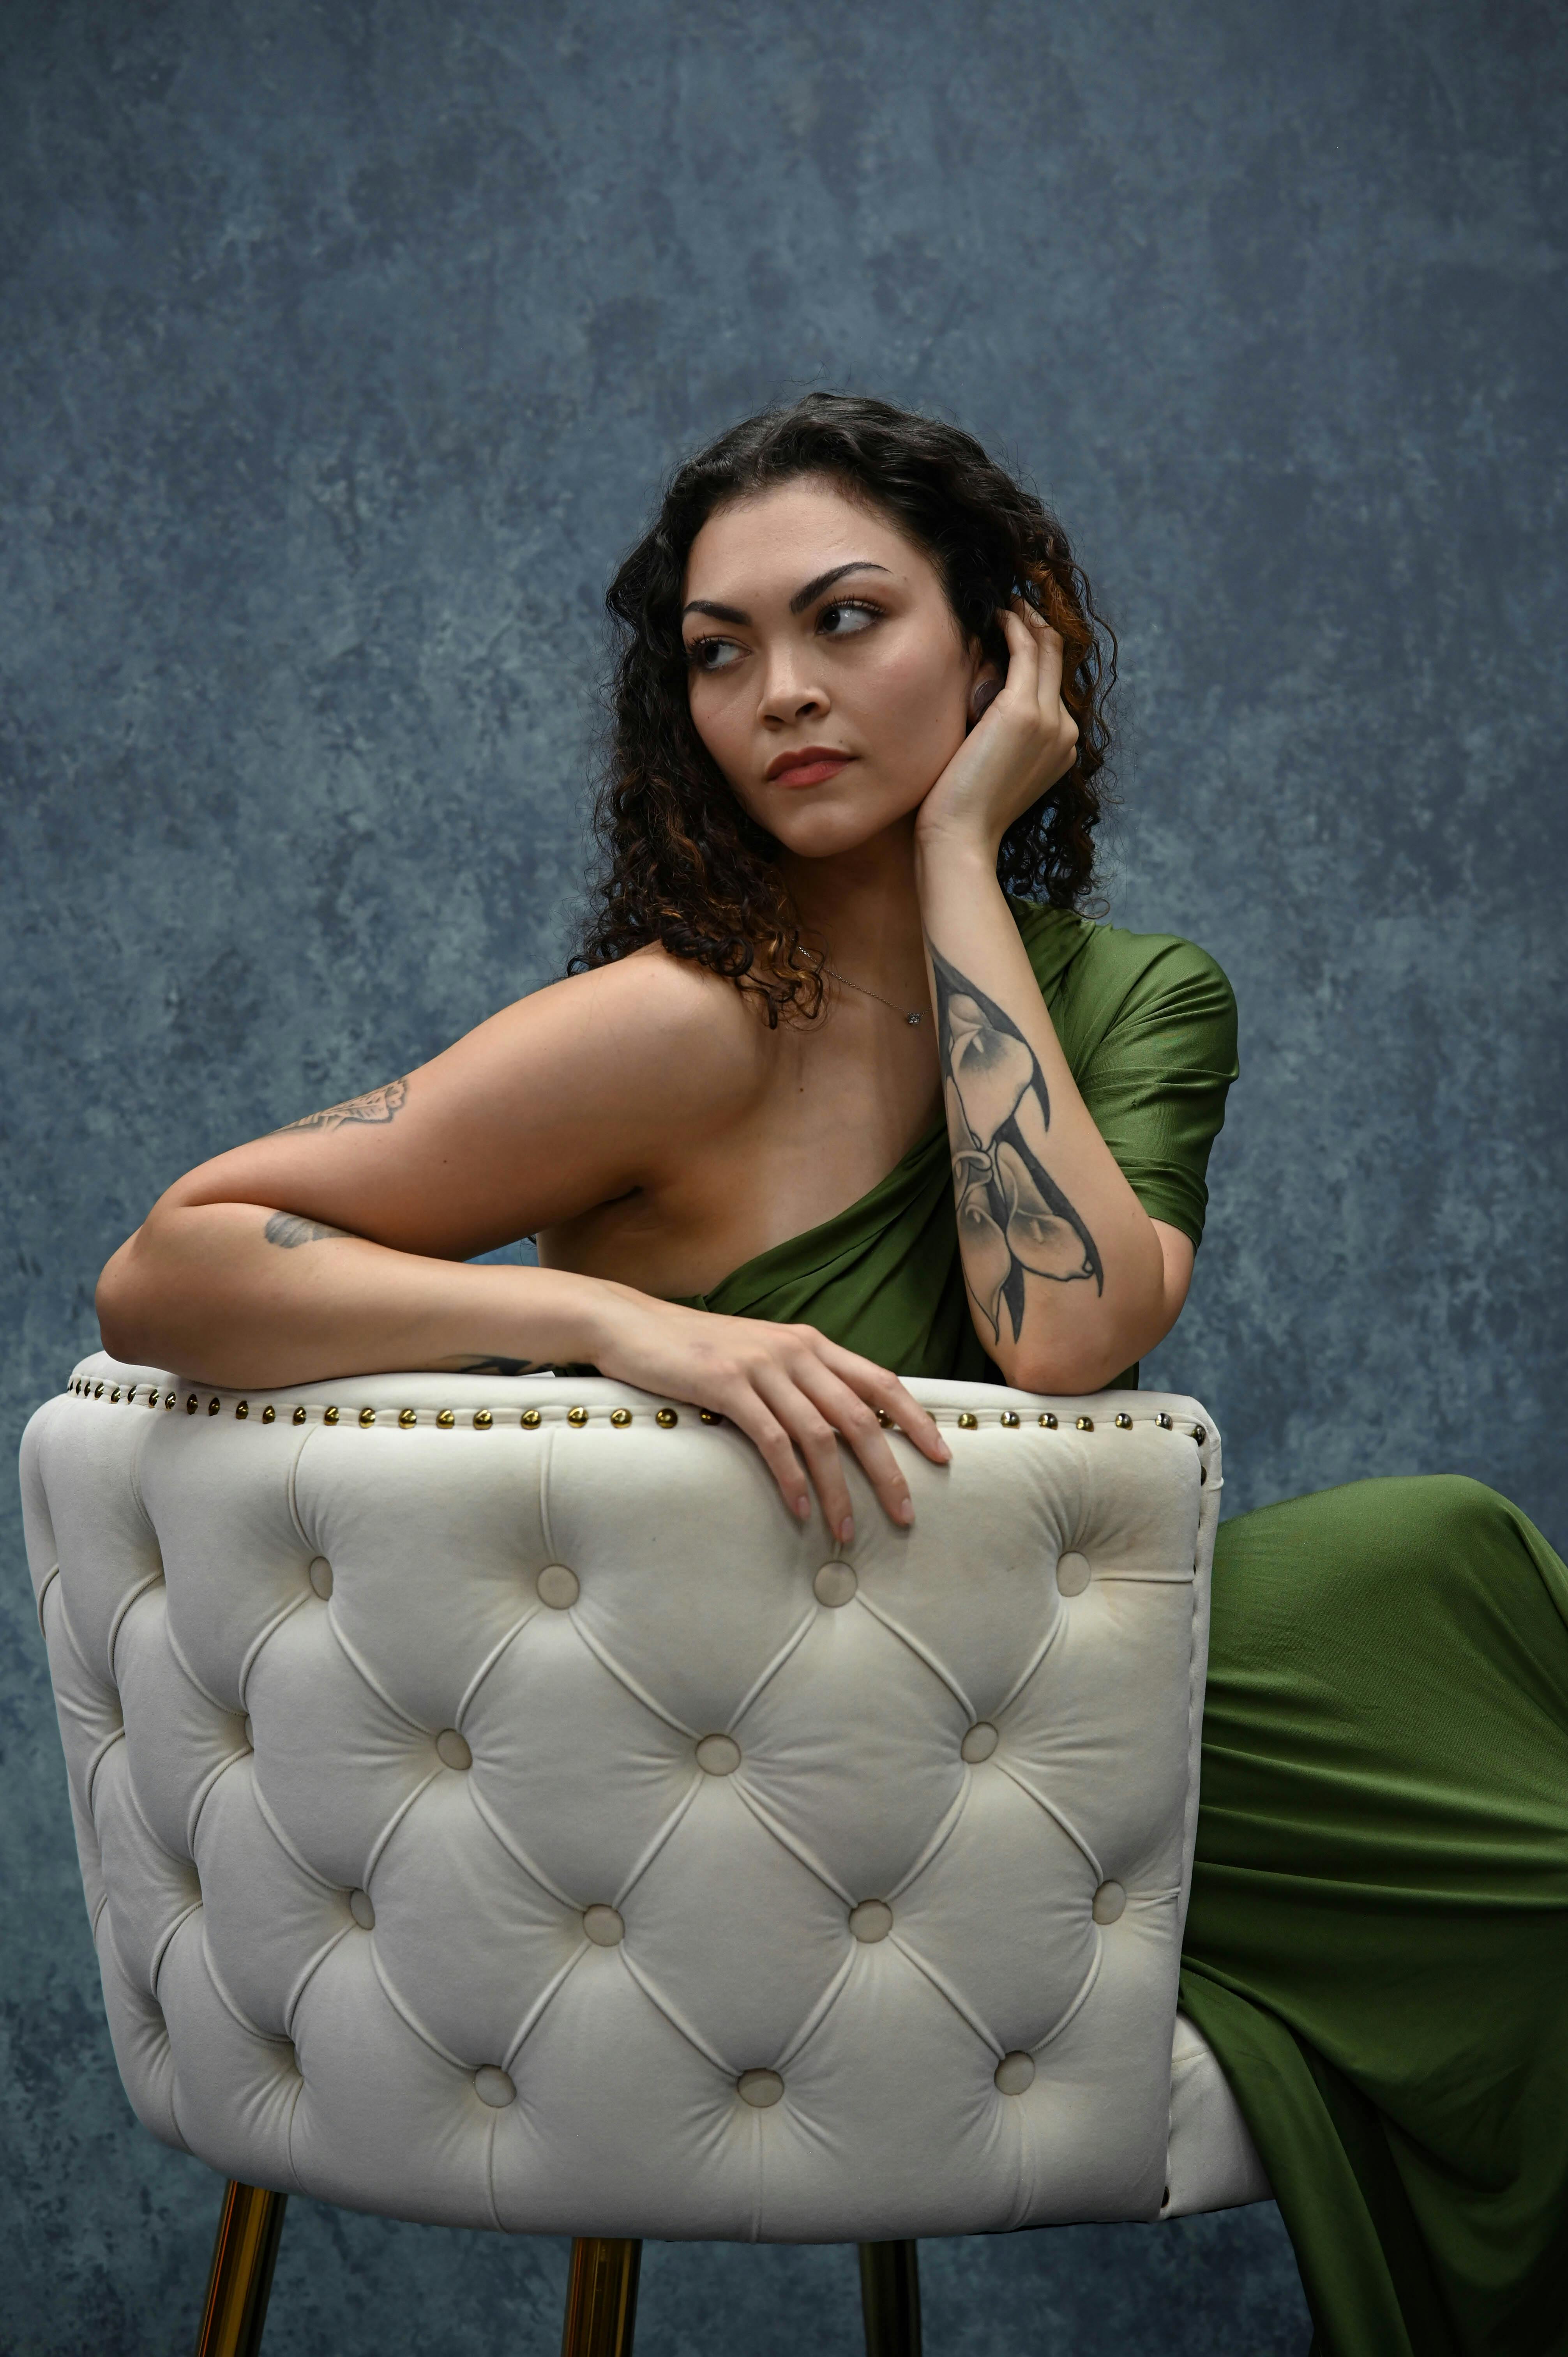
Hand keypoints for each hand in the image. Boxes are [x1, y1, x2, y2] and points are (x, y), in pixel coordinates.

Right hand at [586, 1287, 950, 1544]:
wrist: (632, 1324)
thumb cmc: (696, 1349)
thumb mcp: (760, 1355)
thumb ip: (798, 1381)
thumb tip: (837, 1428)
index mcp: (810, 1343)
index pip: (881, 1381)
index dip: (916, 1419)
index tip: (941, 1456)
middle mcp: (795, 1350)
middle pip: (861, 1416)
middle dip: (889, 1469)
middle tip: (906, 1514)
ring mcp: (762, 1366)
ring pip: (821, 1434)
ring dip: (839, 1489)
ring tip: (846, 1531)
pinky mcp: (726, 1383)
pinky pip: (772, 1438)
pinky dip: (791, 1477)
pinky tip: (801, 1509)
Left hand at [915, 599, 1078, 852]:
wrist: (961, 836)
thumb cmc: (965, 810)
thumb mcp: (994, 768)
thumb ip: (1002, 737)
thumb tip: (983, 707)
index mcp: (1061, 747)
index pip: (1054, 687)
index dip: (1040, 654)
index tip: (1019, 632)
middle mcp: (1064, 731)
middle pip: (1057, 662)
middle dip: (1039, 628)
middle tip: (1018, 606)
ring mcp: (1048, 720)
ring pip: (1046, 651)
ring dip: (1029, 621)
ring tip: (1009, 604)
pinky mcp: (1023, 711)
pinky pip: (1026, 652)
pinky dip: (1015, 628)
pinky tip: (999, 616)